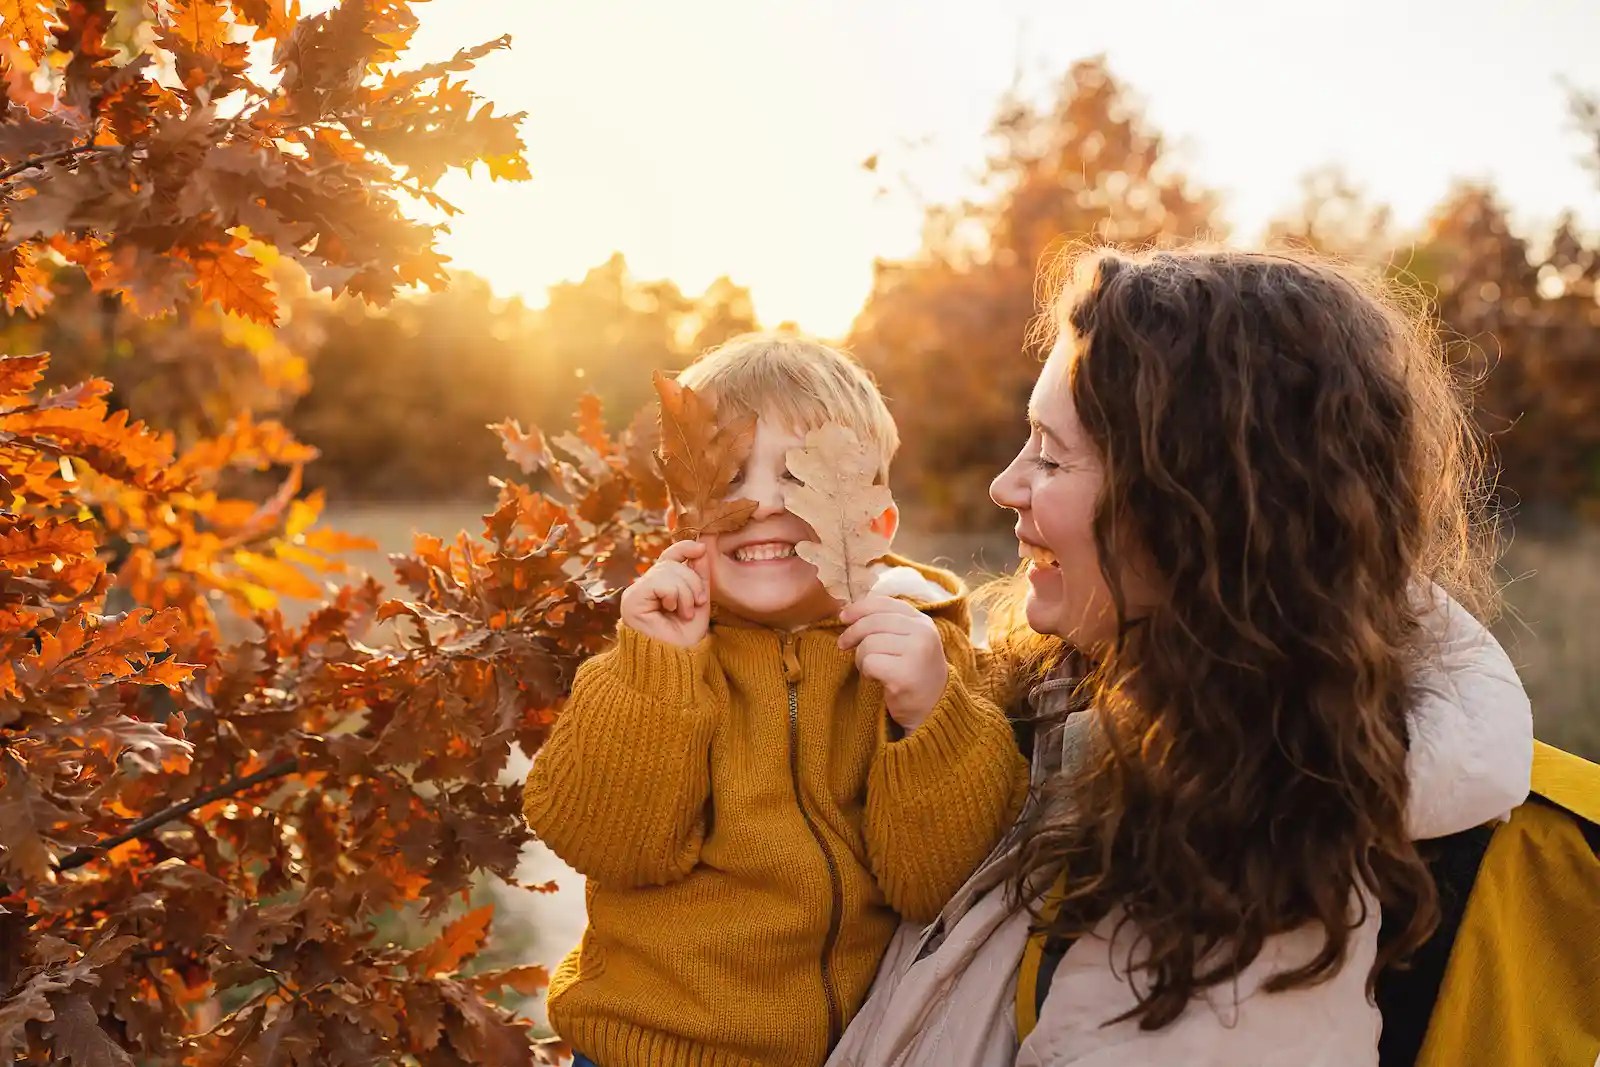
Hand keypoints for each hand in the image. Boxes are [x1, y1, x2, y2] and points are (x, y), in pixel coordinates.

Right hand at [621, 538, 712, 647]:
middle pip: (672, 563)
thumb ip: (698, 575)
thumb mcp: (698, 601)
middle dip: (692, 582)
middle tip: (696, 605)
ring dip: (685, 592)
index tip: (701, 548)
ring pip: (667, 571)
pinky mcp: (631, 600)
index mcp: (660, 586)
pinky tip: (671, 610)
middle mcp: (644, 587)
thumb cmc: (686, 637)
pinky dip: (673, 594)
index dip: (684, 548)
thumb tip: (700, 547)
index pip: (669, 556)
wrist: (675, 662)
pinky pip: (659, 582)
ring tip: (685, 613)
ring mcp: (635, 592)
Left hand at [838, 595, 948, 731]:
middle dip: (852, 633)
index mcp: (923, 622)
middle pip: (872, 622)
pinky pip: (869, 663)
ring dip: (861, 658)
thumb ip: (888, 624)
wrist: (933, 709)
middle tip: (843, 645)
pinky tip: (875, 678)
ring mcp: (916, 653)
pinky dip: (866, 671)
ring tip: (870, 668)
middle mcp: (923, 633)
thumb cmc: (914, 673)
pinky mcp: (905, 674)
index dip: (859, 608)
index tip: (843, 617)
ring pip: (868, 644)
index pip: (884, 603)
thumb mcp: (909, 641)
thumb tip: (848, 611)